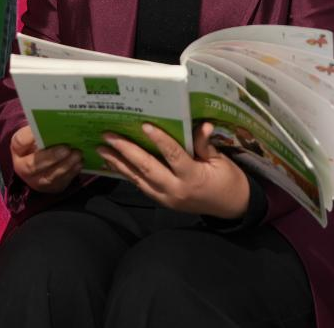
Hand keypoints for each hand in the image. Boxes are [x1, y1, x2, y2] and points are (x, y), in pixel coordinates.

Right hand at [11, 125, 80, 192]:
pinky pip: (60, 183)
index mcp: (18, 148)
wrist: (42, 158)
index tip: (44, 129)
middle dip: (51, 157)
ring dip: (65, 166)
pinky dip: (71, 173)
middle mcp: (22, 167)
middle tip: (67, 148)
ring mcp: (35, 181)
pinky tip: (79, 163)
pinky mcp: (50, 188)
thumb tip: (55, 123)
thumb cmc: (40, 141)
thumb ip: (42, 128)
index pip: (20, 142)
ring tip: (77, 154)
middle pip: (32, 166)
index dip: (30, 136)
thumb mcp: (36, 133)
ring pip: (49, 177)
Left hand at [97, 122, 249, 218]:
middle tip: (108, 137)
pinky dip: (127, 174)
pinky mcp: (162, 201)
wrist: (231, 208)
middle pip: (147, 168)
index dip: (159, 140)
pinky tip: (114, 164)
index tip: (144, 125)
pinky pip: (141, 186)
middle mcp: (176, 190)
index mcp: (193, 177)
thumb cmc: (227, 180)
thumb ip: (205, 145)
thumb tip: (201, 125)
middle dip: (126, 151)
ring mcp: (167, 198)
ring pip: (138, 179)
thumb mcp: (221, 161)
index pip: (173, 155)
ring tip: (102, 150)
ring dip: (119, 163)